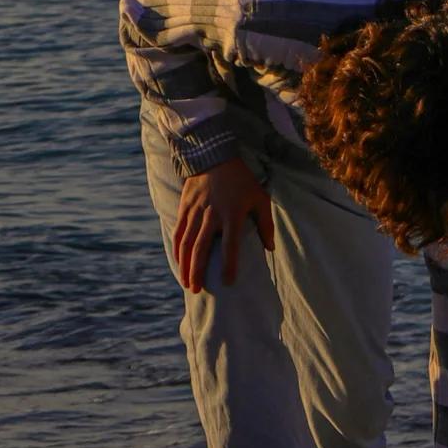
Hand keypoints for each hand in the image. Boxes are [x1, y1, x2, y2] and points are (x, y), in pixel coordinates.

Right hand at [172, 158, 275, 292]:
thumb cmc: (242, 180)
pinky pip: (179, 232)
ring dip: (185, 266)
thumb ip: (266, 224)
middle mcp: (212, 215)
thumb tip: (270, 248)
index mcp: (233, 214)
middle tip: (197, 290)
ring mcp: (196, 212)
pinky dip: (177, 250)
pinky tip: (179, 263)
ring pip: (186, 244)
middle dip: (198, 272)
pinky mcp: (185, 208)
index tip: (228, 282)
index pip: (231, 245)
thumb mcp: (260, 198)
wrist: (214, 156)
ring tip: (186, 283)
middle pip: (202, 249)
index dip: (229, 265)